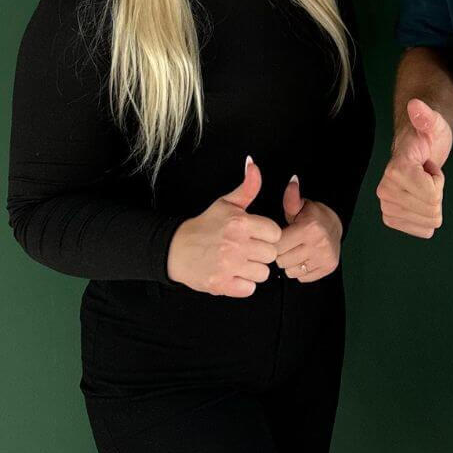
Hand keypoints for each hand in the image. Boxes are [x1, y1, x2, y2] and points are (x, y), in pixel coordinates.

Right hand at [167, 156, 282, 296]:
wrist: (176, 249)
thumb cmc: (206, 225)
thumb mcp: (226, 203)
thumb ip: (248, 186)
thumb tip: (253, 163)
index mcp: (240, 223)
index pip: (276, 233)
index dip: (268, 235)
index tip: (257, 235)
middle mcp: (235, 244)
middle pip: (271, 254)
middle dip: (262, 252)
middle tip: (247, 249)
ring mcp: (228, 266)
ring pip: (263, 273)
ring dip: (254, 270)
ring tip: (240, 262)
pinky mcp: (221, 285)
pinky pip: (249, 289)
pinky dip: (243, 284)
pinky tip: (234, 274)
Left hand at [274, 175, 341, 282]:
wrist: (335, 224)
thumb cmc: (312, 215)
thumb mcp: (301, 205)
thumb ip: (291, 198)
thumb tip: (292, 181)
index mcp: (309, 228)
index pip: (277, 246)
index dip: (274, 242)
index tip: (279, 237)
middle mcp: (319, 245)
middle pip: (282, 261)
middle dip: (281, 254)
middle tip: (288, 244)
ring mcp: (325, 258)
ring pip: (291, 271)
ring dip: (290, 264)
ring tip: (295, 251)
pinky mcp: (328, 268)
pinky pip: (302, 278)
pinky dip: (300, 271)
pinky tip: (304, 258)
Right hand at [375, 98, 452, 237]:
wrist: (418, 147)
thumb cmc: (428, 135)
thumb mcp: (434, 124)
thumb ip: (426, 116)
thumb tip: (416, 105)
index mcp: (396, 170)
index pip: (432, 196)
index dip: (438, 181)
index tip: (428, 166)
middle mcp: (385, 190)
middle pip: (432, 211)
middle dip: (436, 192)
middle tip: (426, 174)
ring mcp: (387, 206)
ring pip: (428, 222)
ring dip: (432, 203)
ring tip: (423, 183)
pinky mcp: (391, 217)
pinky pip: (421, 230)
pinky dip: (427, 217)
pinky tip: (420, 198)